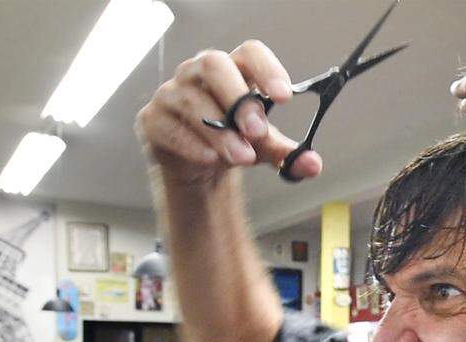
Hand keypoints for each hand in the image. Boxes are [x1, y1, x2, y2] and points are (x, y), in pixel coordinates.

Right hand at [136, 40, 322, 184]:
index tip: (284, 96)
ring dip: (219, 132)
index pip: (250, 52)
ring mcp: (172, 93)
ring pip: (193, 101)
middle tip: (257, 130)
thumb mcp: (264, 147)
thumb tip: (312, 165)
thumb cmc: (234, 139)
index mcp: (233, 69)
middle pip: (214, 65)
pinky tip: (211, 158)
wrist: (198, 163)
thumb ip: (287, 153)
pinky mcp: (153, 119)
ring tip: (242, 157)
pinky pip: (170, 127)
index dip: (267, 69)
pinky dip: (193, 144)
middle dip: (238, 98)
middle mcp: (199, 73)